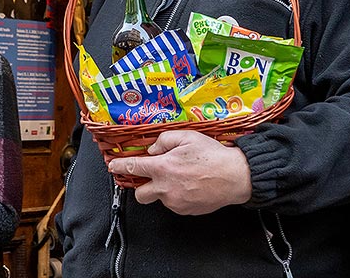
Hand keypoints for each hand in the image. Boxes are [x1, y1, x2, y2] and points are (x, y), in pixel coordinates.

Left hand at [106, 130, 251, 214]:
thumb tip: (153, 148)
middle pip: (140, 194)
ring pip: (159, 199)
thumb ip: (164, 140)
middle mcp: (166, 188)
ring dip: (163, 190)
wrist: (235, 176)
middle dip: (141, 186)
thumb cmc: (213, 156)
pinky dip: (177, 196)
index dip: (120, 167)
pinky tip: (190, 186)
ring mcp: (175, 202)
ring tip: (180, 178)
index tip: (114, 167)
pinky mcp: (186, 211)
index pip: (133, 168)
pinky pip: (174, 204)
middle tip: (150, 177)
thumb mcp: (187, 137)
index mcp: (163, 168)